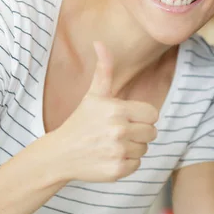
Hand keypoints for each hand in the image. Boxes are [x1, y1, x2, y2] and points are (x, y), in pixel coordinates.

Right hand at [49, 41, 158, 182]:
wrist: (60, 153)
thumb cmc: (81, 121)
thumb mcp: (94, 95)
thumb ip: (104, 69)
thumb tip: (99, 42)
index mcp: (117, 110)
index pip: (153, 115)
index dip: (142, 117)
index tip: (127, 119)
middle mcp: (118, 131)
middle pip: (152, 133)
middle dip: (139, 133)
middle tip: (118, 133)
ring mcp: (117, 151)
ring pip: (145, 150)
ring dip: (132, 148)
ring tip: (112, 144)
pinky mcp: (116, 170)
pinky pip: (137, 165)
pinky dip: (126, 163)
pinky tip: (110, 157)